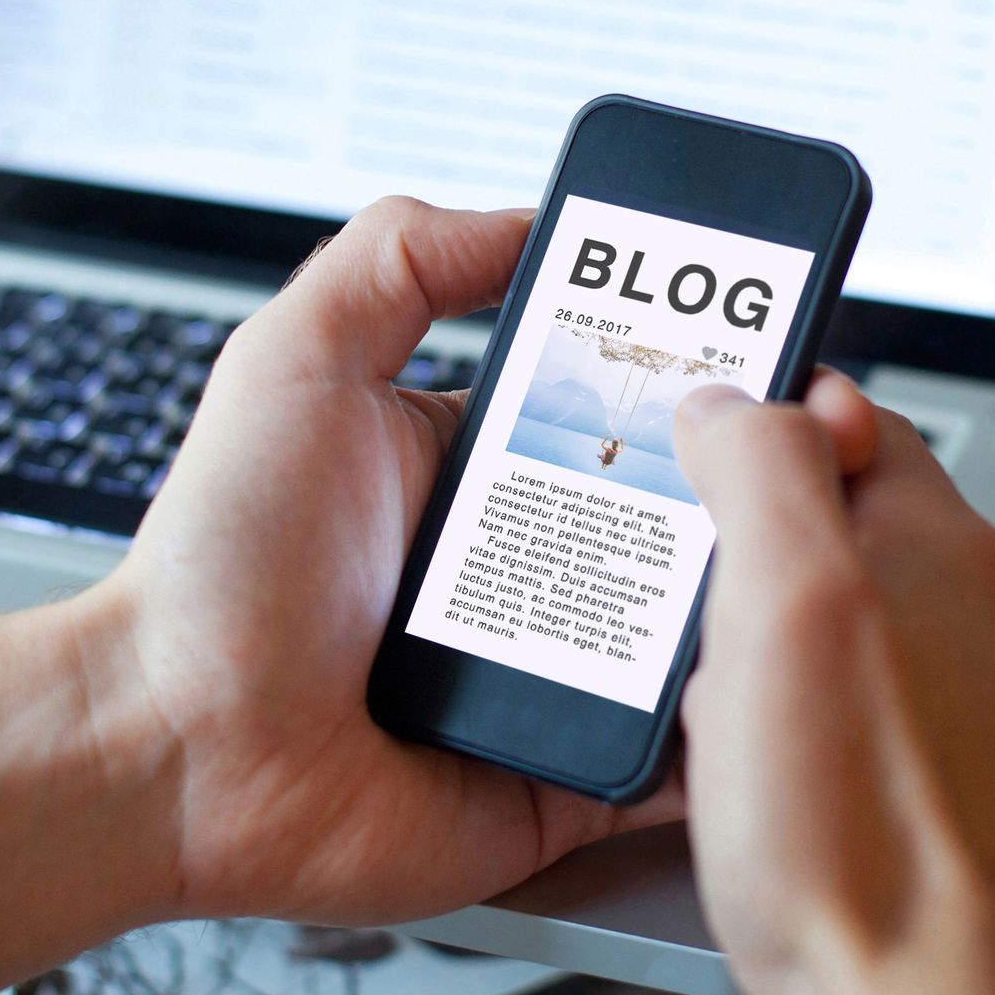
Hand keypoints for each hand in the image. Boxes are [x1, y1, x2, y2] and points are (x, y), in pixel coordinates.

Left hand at [0, 199, 885, 983]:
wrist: (176, 746)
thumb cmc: (219, 565)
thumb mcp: (294, 362)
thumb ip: (397, 264)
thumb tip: (522, 217)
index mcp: (473, 467)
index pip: (616, 407)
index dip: (690, 378)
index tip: (764, 349)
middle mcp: (518, 567)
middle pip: (677, 516)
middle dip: (751, 486)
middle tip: (816, 456)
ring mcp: (546, 675)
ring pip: (694, 632)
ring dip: (754, 599)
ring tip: (818, 560)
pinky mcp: (559, 777)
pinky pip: (671, 757)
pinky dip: (727, 732)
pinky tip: (776, 689)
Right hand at [673, 386, 994, 994]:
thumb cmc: (858, 840)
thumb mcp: (785, 604)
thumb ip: (764, 471)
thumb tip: (734, 399)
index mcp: (941, 547)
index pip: (854, 416)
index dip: (763, 420)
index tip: (694, 451)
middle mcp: (978, 618)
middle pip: (845, 522)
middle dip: (750, 546)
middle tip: (687, 593)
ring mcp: (977, 708)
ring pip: (850, 622)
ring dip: (772, 639)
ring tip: (714, 693)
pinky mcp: (955, 787)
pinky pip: (859, 713)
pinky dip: (801, 719)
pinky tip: (763, 765)